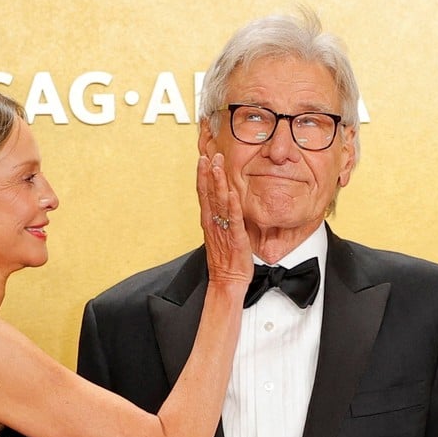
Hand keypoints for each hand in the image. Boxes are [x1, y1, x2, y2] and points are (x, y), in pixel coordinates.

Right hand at [196, 153, 252, 285]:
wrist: (226, 282)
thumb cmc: (225, 262)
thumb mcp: (221, 236)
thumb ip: (223, 219)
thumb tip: (227, 204)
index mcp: (209, 222)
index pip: (204, 194)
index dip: (203, 176)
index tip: (203, 159)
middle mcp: (213, 223)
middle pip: (208, 193)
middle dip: (208, 173)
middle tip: (209, 155)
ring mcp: (222, 229)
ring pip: (218, 202)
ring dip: (218, 182)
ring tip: (217, 165)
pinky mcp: (235, 237)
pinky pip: (233, 218)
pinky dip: (232, 205)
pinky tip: (231, 192)